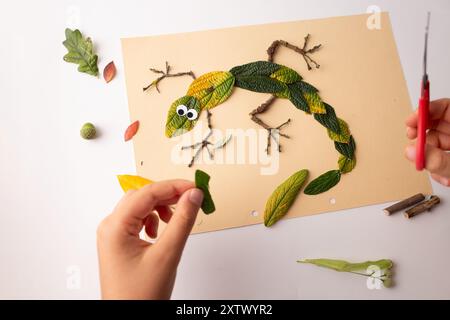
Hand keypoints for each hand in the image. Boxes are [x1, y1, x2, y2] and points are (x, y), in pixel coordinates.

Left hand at [97, 180, 202, 298]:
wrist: (130, 318)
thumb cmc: (139, 296)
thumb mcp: (167, 254)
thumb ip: (182, 221)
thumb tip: (192, 197)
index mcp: (115, 227)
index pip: (147, 193)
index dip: (174, 187)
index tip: (195, 187)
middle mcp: (110, 227)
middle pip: (142, 196)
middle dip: (168, 195)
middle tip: (192, 198)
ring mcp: (114, 234)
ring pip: (140, 206)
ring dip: (161, 207)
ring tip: (176, 218)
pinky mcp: (120, 242)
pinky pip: (138, 219)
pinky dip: (154, 218)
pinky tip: (162, 230)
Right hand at [405, 98, 449, 185]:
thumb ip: (438, 160)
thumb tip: (412, 151)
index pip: (446, 108)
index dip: (426, 110)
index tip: (411, 121)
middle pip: (438, 125)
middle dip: (422, 134)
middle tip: (411, 139)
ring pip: (437, 144)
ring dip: (429, 157)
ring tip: (434, 169)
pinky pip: (441, 158)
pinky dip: (438, 168)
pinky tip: (444, 176)